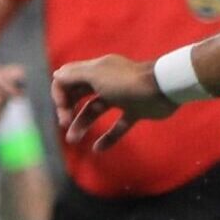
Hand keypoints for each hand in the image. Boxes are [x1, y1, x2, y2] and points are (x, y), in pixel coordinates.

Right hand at [51, 54, 170, 148]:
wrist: (162, 89)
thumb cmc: (126, 82)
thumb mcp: (95, 74)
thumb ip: (74, 75)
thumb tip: (56, 75)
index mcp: (95, 70)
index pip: (68, 79)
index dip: (60, 93)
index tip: (62, 109)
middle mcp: (105, 81)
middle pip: (79, 94)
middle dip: (68, 109)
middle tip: (65, 124)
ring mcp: (120, 97)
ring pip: (95, 110)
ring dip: (82, 124)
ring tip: (73, 140)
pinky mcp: (134, 111)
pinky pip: (117, 126)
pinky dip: (108, 137)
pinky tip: (98, 149)